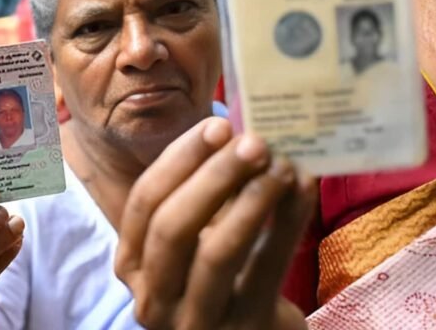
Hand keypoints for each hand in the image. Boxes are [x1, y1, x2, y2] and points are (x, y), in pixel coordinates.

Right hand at [115, 117, 315, 329]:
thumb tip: (235, 131)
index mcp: (131, 264)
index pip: (144, 202)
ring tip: (282, 165)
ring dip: (252, 200)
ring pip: (216, 252)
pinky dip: (287, 225)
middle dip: (214, 176)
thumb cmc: (221, 279)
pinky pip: (266, 271)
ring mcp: (195, 323)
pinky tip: (304, 190)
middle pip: (172, 226)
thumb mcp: (196, 238)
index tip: (218, 125)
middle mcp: (152, 299)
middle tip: (254, 142)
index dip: (180, 160)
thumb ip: (204, 194)